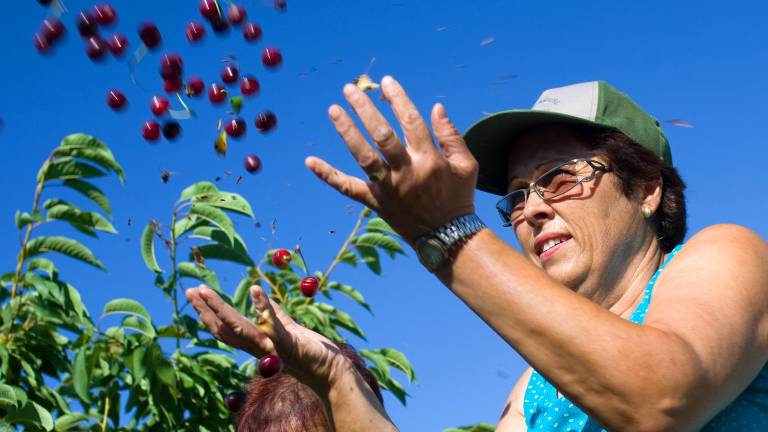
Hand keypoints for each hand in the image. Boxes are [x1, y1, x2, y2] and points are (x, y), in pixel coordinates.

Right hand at [186, 285, 347, 389]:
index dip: (208, 314)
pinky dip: (262, 306)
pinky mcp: (288, 343)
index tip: (196, 294)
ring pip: (240, 327)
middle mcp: (258, 348)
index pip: (225, 329)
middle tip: (190, 290)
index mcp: (256, 343)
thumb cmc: (309, 349)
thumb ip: (273, 314)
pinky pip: (272, 323)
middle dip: (205, 310)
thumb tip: (260, 296)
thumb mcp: (288, 327)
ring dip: (220, 308)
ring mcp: (271, 347)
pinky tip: (254, 289)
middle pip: (224, 329)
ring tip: (205, 290)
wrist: (329, 369)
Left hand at [305, 76, 478, 242]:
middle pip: (382, 135)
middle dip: (365, 109)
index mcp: (429, 159)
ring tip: (333, 110)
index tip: (386, 82)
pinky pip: (348, 188)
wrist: (447, 237)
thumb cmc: (458, 196)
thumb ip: (451, 135)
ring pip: (364, 157)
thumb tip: (436, 106)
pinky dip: (328, 175)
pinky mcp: (376, 203)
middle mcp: (406, 172)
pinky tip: (309, 161)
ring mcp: (388, 189)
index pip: (411, 121)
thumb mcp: (466, 165)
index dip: (398, 99)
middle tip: (350, 89)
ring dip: (347, 132)